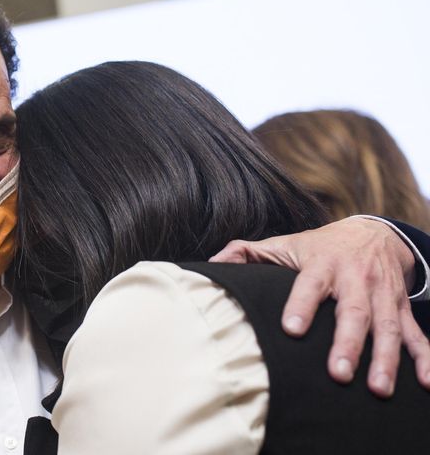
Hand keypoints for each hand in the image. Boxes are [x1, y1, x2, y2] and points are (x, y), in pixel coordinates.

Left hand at [211, 216, 429, 396]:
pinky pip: (417, 335)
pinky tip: (426, 384)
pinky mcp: (402, 309)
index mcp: (322, 264)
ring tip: (377, 388)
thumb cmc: (318, 247)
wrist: (374, 233)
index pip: (309, 284)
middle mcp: (355, 280)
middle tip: (339, 374)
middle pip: (354, 312)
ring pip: (388, 327)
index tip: (292, 329)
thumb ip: (247, 253)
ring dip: (385, 359)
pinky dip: (425, 359)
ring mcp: (383, 296)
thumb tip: (213, 263)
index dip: (301, 304)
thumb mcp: (284, 244)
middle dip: (348, 343)